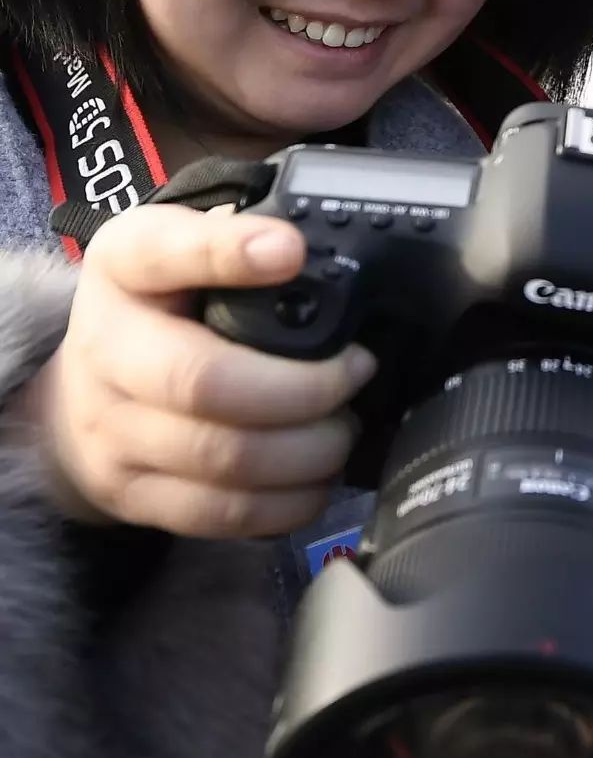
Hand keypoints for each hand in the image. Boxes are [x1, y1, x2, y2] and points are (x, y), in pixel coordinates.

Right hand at [21, 205, 374, 538]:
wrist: (72, 402)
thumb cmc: (153, 312)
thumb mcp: (177, 251)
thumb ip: (232, 242)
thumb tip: (309, 253)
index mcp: (122, 267)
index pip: (162, 250)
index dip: (226, 251)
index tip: (290, 250)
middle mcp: (105, 349)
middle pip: (206, 382)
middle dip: (306, 386)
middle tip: (356, 371)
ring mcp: (112, 433)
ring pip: (225, 459)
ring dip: (309, 449)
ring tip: (345, 426)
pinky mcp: (134, 497)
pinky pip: (221, 514)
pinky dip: (288, 502)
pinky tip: (318, 476)